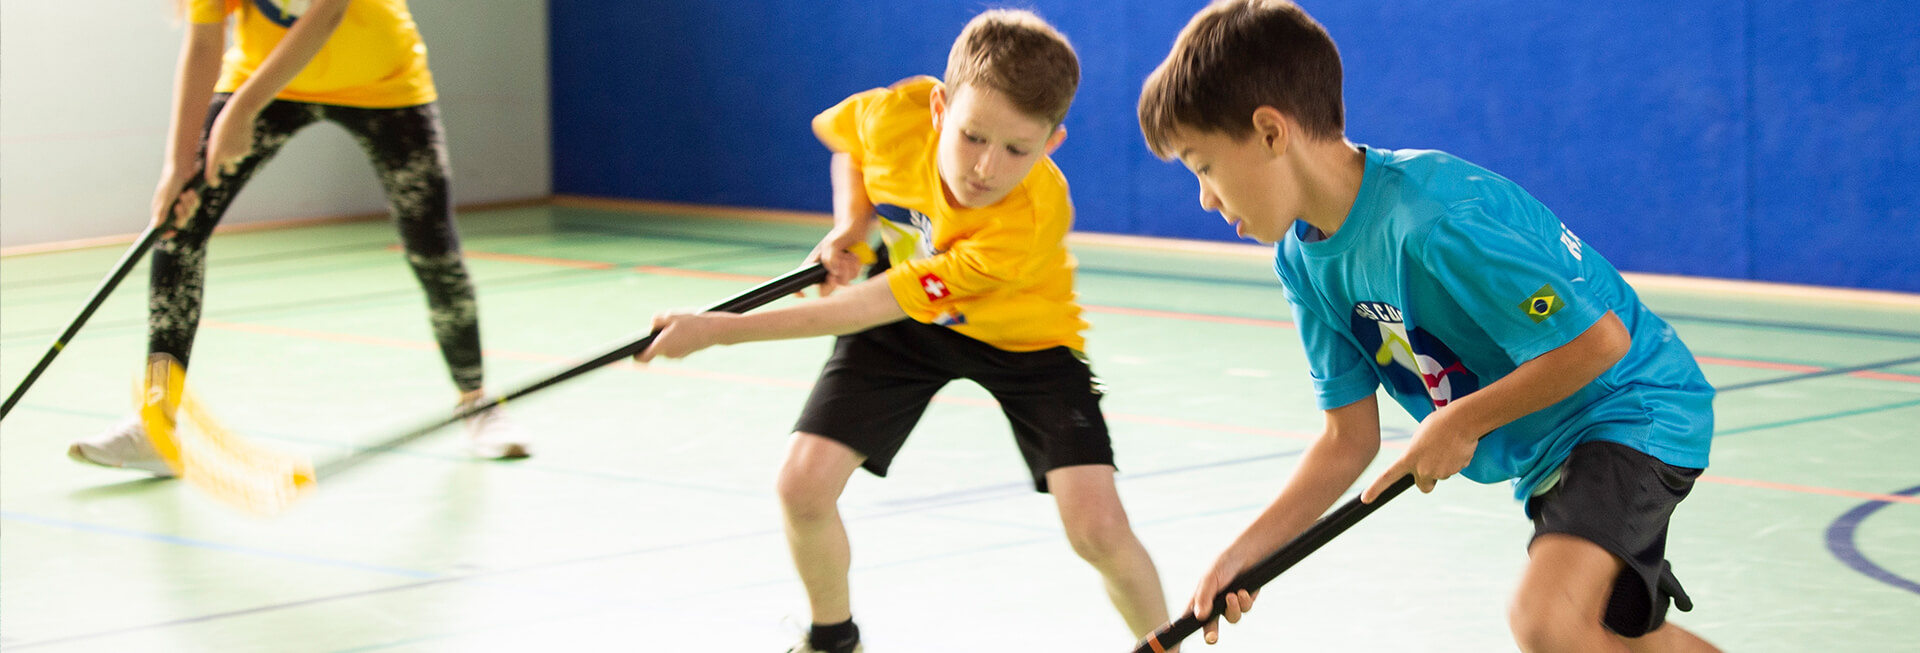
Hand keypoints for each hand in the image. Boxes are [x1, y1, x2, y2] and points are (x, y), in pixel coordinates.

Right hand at [150, 166, 199, 235]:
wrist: (181, 169)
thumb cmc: (170, 182)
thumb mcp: (165, 198)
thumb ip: (161, 212)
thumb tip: (154, 226)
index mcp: (161, 211)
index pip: (162, 228)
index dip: (166, 233)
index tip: (173, 232)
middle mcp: (170, 210)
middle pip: (180, 223)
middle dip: (182, 215)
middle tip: (179, 205)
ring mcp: (181, 205)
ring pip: (189, 214)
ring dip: (188, 204)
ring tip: (185, 193)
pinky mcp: (190, 200)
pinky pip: (195, 206)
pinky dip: (194, 199)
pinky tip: (191, 191)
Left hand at [202, 103, 257, 186]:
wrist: (238, 114)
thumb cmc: (222, 125)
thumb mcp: (214, 139)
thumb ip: (216, 153)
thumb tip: (219, 163)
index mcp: (214, 154)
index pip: (212, 174)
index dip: (213, 181)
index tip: (214, 183)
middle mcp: (226, 156)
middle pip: (230, 169)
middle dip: (230, 168)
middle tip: (229, 165)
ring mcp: (238, 154)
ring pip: (237, 159)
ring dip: (236, 154)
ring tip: (234, 139)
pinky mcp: (247, 150)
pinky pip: (244, 153)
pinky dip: (242, 148)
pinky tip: (240, 137)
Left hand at [633, 310, 731, 362]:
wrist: (715, 331)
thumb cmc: (692, 322)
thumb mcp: (670, 315)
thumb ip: (656, 321)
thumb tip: (653, 327)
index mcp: (661, 346)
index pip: (642, 358)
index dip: (636, 355)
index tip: (632, 352)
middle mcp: (668, 354)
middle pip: (654, 348)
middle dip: (656, 338)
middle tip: (666, 325)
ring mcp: (677, 356)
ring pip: (664, 346)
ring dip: (667, 338)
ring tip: (678, 326)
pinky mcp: (684, 354)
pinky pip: (674, 347)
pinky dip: (676, 340)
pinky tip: (685, 330)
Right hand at [798, 230, 866, 297]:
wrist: (854, 231)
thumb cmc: (839, 236)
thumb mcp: (832, 244)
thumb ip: (830, 259)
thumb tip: (834, 274)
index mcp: (812, 267)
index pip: (802, 283)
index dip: (798, 291)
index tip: (802, 294)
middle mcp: (824, 274)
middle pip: (824, 291)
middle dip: (831, 282)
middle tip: (833, 274)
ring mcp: (838, 275)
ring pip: (842, 283)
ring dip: (846, 267)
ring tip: (847, 254)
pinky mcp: (850, 274)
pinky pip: (854, 277)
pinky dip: (855, 265)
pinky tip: (853, 255)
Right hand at [1189, 549, 1259, 644]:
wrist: (1248, 554)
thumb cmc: (1224, 563)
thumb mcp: (1210, 579)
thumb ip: (1204, 597)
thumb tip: (1200, 618)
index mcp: (1200, 599)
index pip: (1188, 618)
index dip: (1182, 631)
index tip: (1175, 644)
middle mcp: (1214, 604)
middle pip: (1210, 626)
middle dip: (1211, 633)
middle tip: (1212, 638)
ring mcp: (1230, 604)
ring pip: (1232, 618)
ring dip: (1232, 609)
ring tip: (1232, 596)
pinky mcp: (1245, 602)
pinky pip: (1245, 610)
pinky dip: (1244, 601)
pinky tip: (1243, 591)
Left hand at [1362, 412, 1477, 501]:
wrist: (1462, 421)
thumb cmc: (1439, 423)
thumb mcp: (1420, 437)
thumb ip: (1416, 454)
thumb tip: (1422, 463)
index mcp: (1409, 458)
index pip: (1388, 476)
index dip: (1376, 488)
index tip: (1365, 499)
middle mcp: (1423, 469)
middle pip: (1424, 485)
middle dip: (1427, 479)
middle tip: (1433, 462)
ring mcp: (1440, 472)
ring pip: (1441, 475)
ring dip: (1443, 466)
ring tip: (1446, 446)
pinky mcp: (1456, 471)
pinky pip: (1454, 469)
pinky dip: (1455, 461)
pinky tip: (1456, 447)